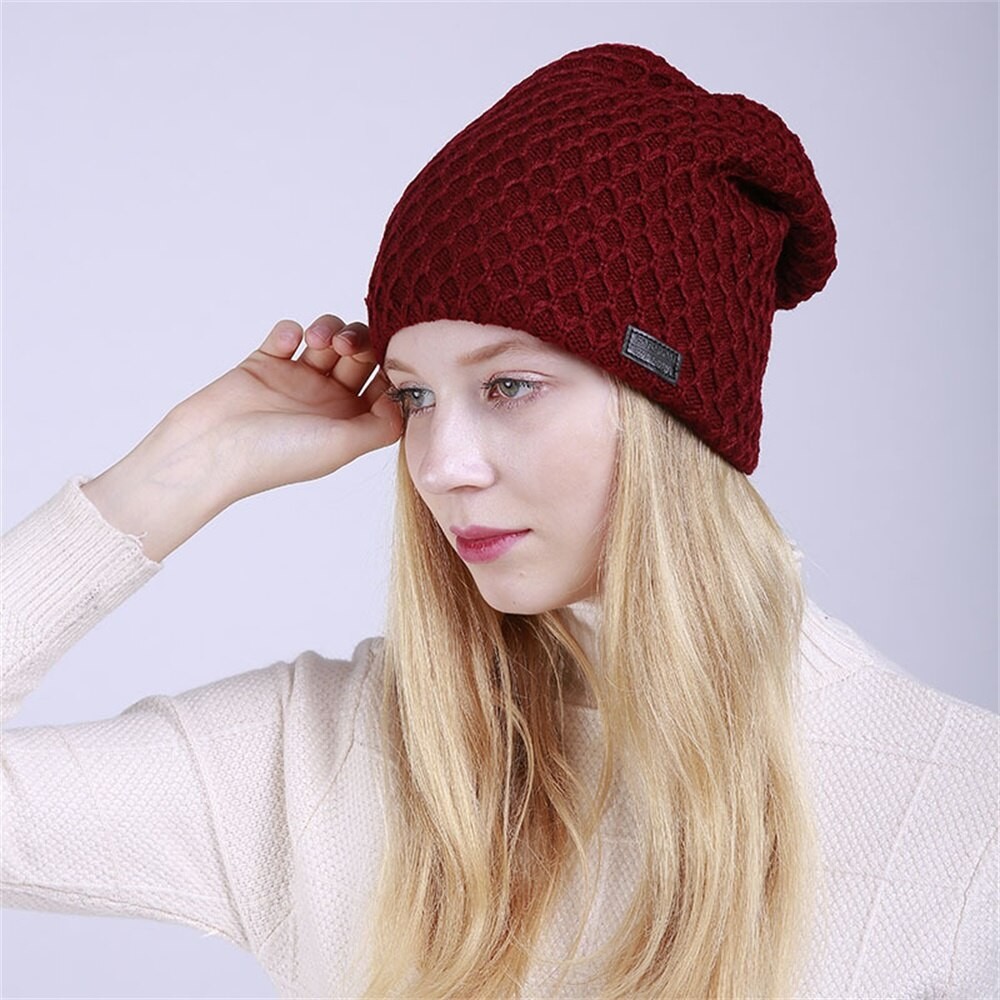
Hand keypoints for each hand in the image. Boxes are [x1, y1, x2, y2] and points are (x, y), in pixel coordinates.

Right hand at [82, 315, 402, 560]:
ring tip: (316, 340)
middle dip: (360, 342)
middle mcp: (326, 401)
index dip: (391, 368)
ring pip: (328, 338)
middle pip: (360, 356)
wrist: (210, 450)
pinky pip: (288, 333)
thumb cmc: (276, 457)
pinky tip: (287, 341)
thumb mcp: (342, 446)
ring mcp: (295, 380)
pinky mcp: (264, 362)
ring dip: (329, 330)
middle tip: (346, 346)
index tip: (389, 359)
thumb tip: (408, 403)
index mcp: (349, 423)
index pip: (384, 386)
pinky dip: (292, 329)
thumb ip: (381, 425)